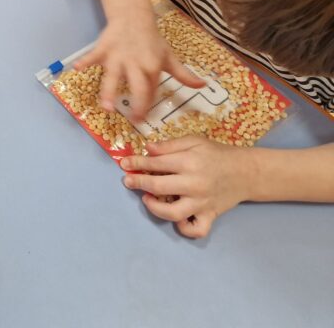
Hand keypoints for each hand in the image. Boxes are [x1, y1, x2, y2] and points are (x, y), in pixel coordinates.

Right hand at [74, 15, 203, 120]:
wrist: (134, 17)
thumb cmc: (151, 41)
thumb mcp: (168, 57)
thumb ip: (183, 74)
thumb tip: (202, 86)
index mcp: (152, 67)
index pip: (151, 91)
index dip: (147, 106)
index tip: (142, 119)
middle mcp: (136, 64)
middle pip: (137, 87)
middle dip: (136, 103)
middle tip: (133, 119)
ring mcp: (118, 57)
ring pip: (113, 77)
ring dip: (109, 91)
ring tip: (106, 106)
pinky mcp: (103, 49)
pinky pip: (93, 56)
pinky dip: (85, 61)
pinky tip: (76, 68)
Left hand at [120, 136, 253, 237]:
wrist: (246, 172)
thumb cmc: (217, 154)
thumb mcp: (194, 141)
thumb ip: (169, 145)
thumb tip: (147, 149)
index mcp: (189, 162)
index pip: (156, 163)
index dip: (136, 163)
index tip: (124, 164)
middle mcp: (194, 184)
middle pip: (158, 187)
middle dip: (139, 183)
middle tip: (128, 181)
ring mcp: (202, 202)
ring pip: (173, 213)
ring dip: (155, 207)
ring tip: (147, 199)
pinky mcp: (210, 215)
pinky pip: (196, 229)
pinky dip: (184, 228)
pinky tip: (176, 219)